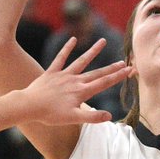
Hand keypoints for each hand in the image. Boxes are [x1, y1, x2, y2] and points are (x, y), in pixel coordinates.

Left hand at [14, 38, 133, 126]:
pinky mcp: (52, 73)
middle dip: (112, 68)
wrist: (29, 106)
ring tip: (103, 41)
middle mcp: (75, 81)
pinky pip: (60, 58)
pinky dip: (67, 48)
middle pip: (97, 73)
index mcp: (81, 92)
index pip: (104, 83)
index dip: (118, 76)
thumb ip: (92, 117)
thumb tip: (110, 116)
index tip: (130, 70)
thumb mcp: (73, 119)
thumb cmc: (50, 114)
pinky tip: (73, 39)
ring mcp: (64, 75)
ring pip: (81, 61)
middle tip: (124, 61)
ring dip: (93, 51)